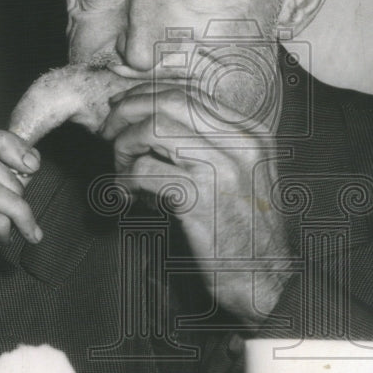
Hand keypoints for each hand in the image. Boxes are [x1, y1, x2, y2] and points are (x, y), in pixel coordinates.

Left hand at [100, 80, 291, 322]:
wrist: (265, 281)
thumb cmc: (244, 232)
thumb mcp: (238, 176)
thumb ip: (205, 146)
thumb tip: (150, 120)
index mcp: (249, 132)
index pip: (188, 91)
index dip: (145, 94)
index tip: (120, 106)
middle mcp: (239, 142)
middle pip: (167, 101)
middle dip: (126, 111)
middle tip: (106, 132)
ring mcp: (221, 167)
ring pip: (151, 129)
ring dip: (123, 147)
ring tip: (121, 171)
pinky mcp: (199, 197)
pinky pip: (144, 171)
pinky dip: (124, 181)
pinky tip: (127, 199)